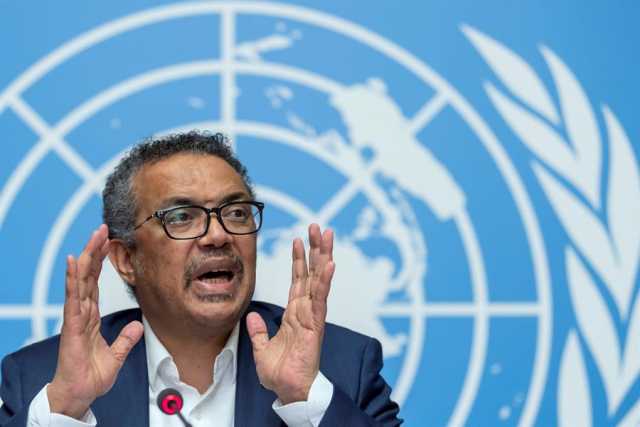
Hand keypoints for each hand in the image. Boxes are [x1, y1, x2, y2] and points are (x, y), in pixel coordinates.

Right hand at [47, 225, 143, 418]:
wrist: (79, 395)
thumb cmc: (91, 376)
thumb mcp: (116, 355)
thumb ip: (126, 339)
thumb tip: (138, 326)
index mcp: (90, 316)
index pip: (94, 283)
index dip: (99, 262)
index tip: (107, 242)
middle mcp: (81, 312)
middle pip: (87, 275)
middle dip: (94, 251)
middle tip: (102, 228)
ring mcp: (75, 317)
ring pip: (80, 280)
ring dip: (86, 257)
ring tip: (92, 236)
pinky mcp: (72, 326)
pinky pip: (73, 298)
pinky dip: (72, 279)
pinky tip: (72, 262)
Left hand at [247, 224, 334, 403]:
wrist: (289, 391)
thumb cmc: (280, 373)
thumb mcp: (262, 348)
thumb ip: (258, 331)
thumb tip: (252, 315)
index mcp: (294, 314)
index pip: (298, 280)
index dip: (298, 260)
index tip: (298, 240)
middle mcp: (305, 310)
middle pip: (312, 273)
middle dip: (315, 249)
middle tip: (317, 227)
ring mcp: (312, 316)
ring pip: (319, 280)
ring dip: (323, 256)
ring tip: (327, 235)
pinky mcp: (315, 325)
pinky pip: (320, 299)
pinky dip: (325, 281)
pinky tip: (330, 264)